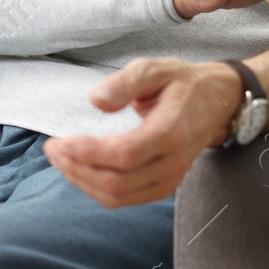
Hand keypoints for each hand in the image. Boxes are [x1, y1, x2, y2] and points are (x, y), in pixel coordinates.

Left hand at [44, 58, 242, 207]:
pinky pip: (124, 199)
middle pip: (116, 181)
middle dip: (77, 168)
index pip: (125, 154)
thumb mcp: (156, 68)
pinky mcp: (163, 187)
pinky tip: (80, 170)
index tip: (60, 141)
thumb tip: (96, 100)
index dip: (88, 153)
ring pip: (117, 196)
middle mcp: (173, 162)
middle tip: (52, 148)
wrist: (216, 104)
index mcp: (172, 131)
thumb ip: (125, 82)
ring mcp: (170, 179)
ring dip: (82, 181)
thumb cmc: (181, 84)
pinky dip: (96, 188)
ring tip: (60, 159)